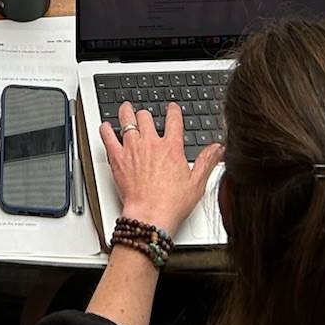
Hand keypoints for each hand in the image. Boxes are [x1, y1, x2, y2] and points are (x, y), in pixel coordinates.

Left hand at [101, 103, 222, 235]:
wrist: (151, 216)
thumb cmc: (172, 204)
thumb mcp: (197, 183)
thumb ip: (207, 161)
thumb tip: (218, 148)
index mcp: (171, 148)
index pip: (173, 119)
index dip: (173, 110)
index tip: (172, 108)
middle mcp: (151, 144)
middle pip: (146, 116)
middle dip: (146, 114)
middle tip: (145, 115)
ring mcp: (132, 149)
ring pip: (127, 119)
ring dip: (127, 113)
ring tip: (127, 110)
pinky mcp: (118, 158)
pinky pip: (108, 136)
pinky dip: (106, 129)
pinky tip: (106, 127)